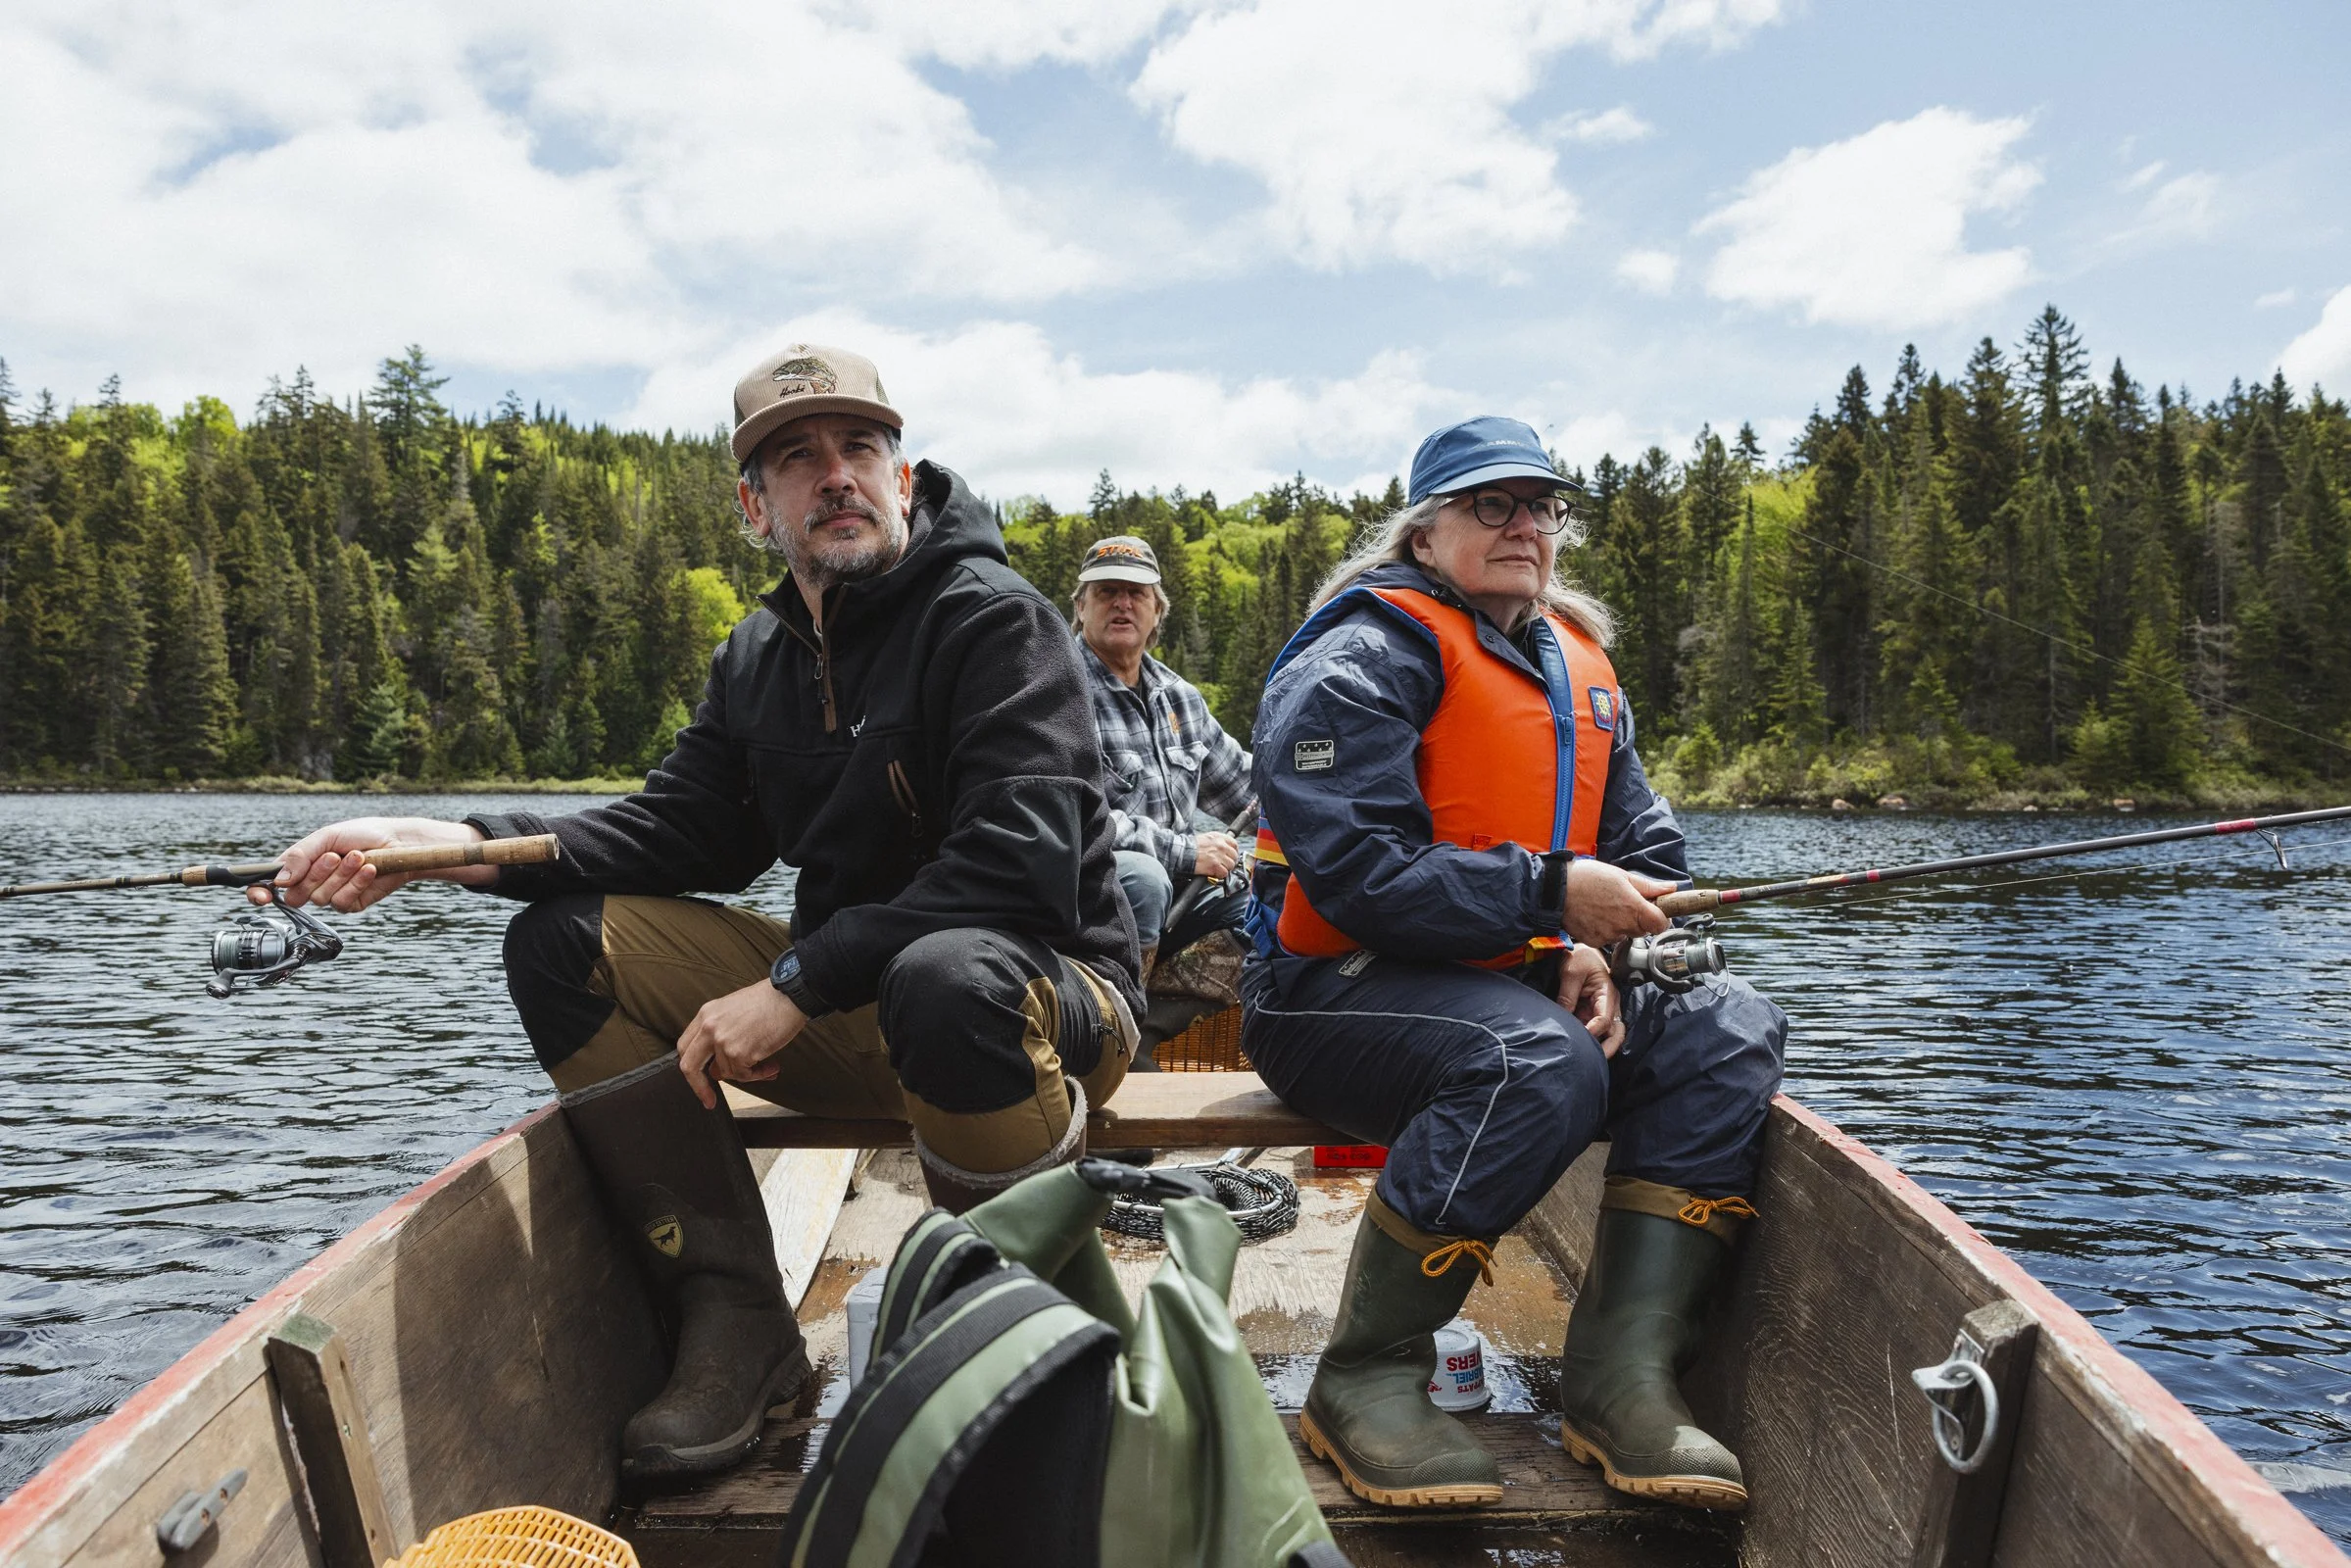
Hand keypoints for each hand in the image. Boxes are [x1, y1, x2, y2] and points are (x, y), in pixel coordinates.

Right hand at [251, 817, 489, 912]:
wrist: (398, 843)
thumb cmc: (362, 833)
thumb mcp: (327, 837)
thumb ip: (301, 855)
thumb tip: (279, 880)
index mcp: (299, 864)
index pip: (269, 883)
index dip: (259, 892)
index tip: (260, 896)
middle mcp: (312, 882)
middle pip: (296, 894)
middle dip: (316, 874)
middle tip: (335, 856)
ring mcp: (331, 894)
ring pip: (320, 898)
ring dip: (341, 875)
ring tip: (359, 857)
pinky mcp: (351, 903)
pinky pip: (342, 902)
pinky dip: (355, 884)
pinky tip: (369, 870)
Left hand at [677, 981, 808, 1109]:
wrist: (789, 996)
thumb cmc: (768, 1001)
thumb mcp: (733, 1011)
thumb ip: (719, 1035)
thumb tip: (718, 1067)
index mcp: (706, 1015)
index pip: (685, 1047)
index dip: (690, 1068)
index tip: (698, 1081)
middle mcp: (709, 1028)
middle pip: (690, 1066)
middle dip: (699, 1087)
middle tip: (709, 1100)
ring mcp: (723, 1041)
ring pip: (726, 1073)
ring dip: (747, 1073)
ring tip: (766, 1065)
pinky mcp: (739, 1052)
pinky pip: (744, 1075)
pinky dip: (758, 1074)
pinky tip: (771, 1066)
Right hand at [1192, 831, 1241, 879]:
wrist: (1183, 853)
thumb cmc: (1192, 846)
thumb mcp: (1206, 837)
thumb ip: (1217, 842)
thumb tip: (1225, 848)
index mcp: (1219, 837)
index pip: (1234, 844)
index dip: (1233, 851)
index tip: (1230, 855)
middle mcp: (1221, 845)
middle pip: (1234, 856)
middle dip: (1230, 861)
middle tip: (1223, 864)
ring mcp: (1219, 856)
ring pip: (1231, 865)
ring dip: (1225, 868)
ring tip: (1217, 868)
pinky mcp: (1215, 865)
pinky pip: (1224, 873)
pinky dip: (1220, 874)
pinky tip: (1214, 872)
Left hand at [1556, 943, 1624, 1056]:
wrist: (1579, 951)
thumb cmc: (1579, 957)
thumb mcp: (1571, 973)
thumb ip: (1567, 996)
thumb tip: (1562, 1019)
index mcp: (1608, 994)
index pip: (1604, 1020)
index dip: (1593, 1031)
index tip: (1579, 1037)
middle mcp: (1610, 1005)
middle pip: (1617, 1033)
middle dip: (1608, 1048)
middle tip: (1594, 1061)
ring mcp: (1603, 1010)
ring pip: (1609, 1035)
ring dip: (1600, 1046)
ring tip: (1587, 1059)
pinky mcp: (1593, 1014)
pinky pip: (1596, 1031)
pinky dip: (1590, 1040)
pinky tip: (1579, 1047)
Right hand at [1564, 859, 1674, 945]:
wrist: (1555, 889)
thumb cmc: (1587, 878)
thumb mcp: (1621, 875)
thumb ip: (1648, 886)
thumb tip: (1670, 888)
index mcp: (1634, 907)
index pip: (1661, 924)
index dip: (1661, 918)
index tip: (1654, 911)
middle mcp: (1623, 925)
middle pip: (1643, 930)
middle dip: (1638, 919)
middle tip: (1623, 903)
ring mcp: (1608, 936)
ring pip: (1624, 934)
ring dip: (1620, 925)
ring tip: (1605, 908)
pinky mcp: (1594, 942)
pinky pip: (1607, 939)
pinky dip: (1604, 930)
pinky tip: (1594, 916)